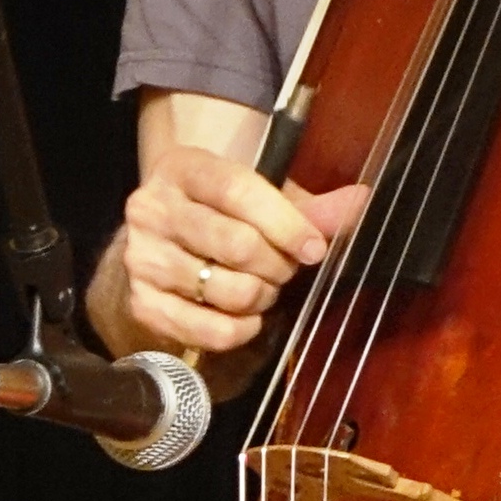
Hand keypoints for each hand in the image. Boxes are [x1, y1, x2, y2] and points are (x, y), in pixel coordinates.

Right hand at [93, 140, 367, 367]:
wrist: (164, 234)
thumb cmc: (221, 212)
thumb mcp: (260, 197)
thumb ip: (310, 207)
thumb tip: (360, 202)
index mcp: (182, 169)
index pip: (237, 191)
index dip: (285, 223)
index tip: (314, 249)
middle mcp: (151, 210)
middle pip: (235, 245)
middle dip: (277, 265)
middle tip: (284, 268)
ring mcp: (141, 259)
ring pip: (225, 290)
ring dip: (260, 297)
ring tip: (261, 288)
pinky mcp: (140, 303)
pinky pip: (207, 330)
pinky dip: (240, 330)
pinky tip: (246, 318)